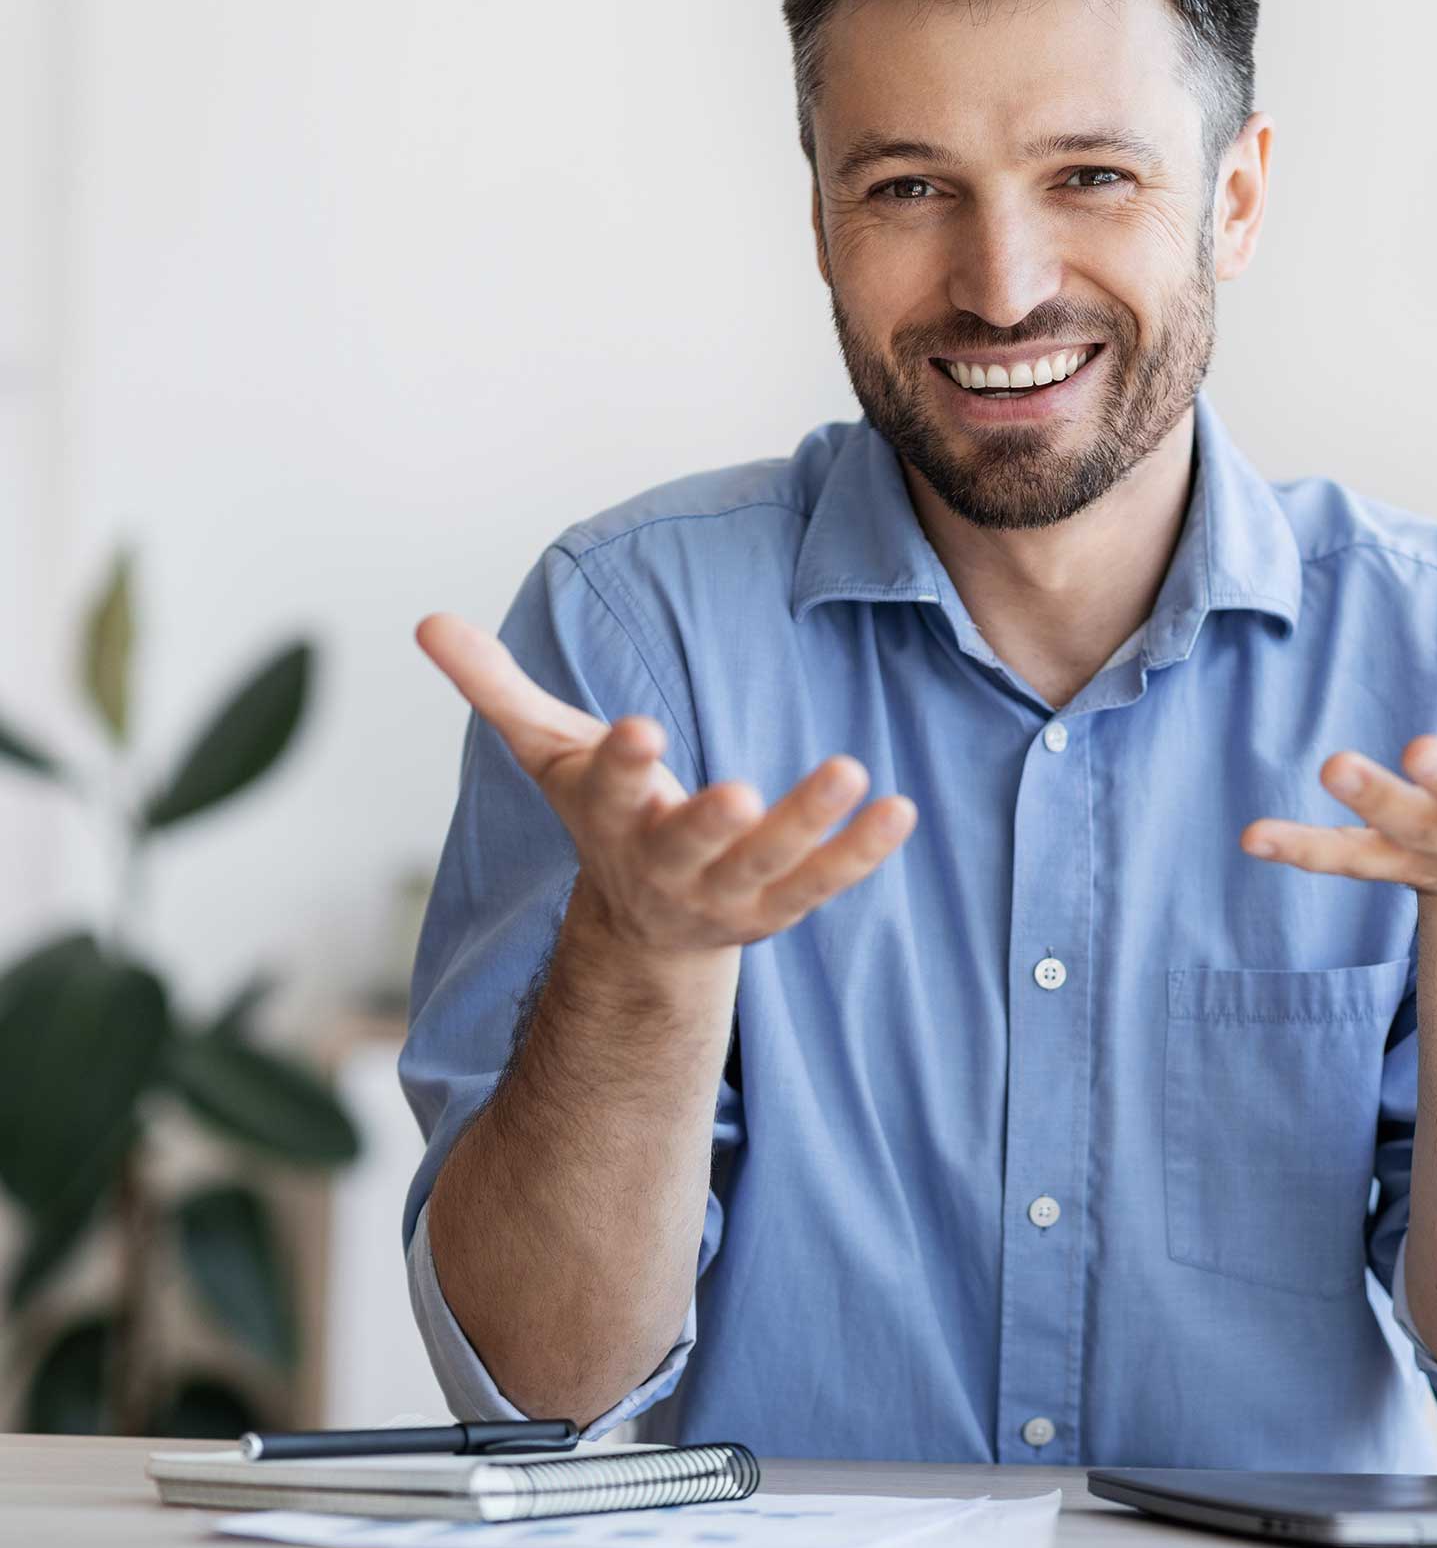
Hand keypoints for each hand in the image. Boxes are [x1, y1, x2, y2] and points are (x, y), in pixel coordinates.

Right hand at [415, 613, 917, 953]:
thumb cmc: (604, 815)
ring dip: (809, 825)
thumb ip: (497, 688)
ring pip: (768, 867)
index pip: (608, 791)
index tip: (637, 729)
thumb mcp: (550, 752)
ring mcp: (725, 894)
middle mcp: (665, 864)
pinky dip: (861, 852)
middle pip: (688, 845)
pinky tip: (900, 810)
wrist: (643, 929)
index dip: (621, 763)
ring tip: (853, 769)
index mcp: (609, 819)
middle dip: (708, 823)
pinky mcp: (777, 907)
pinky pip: (824, 883)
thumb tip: (425, 618)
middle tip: (737, 792)